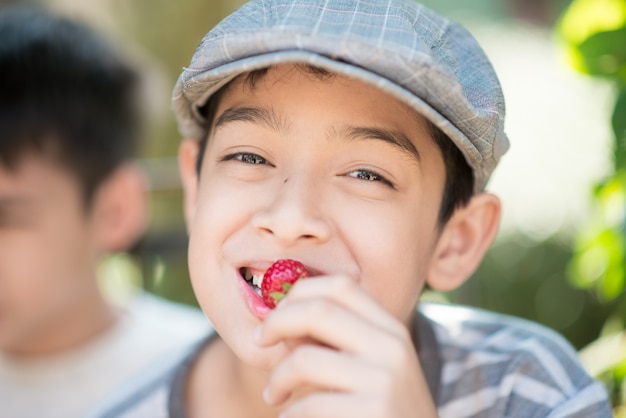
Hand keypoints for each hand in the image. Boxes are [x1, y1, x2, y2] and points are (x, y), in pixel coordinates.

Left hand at [255, 274, 438, 417]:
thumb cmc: (381, 412)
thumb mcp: (371, 368)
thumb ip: (335, 341)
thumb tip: (281, 320)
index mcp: (391, 330)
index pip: (340, 286)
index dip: (299, 293)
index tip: (277, 314)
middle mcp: (392, 348)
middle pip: (318, 310)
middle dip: (277, 322)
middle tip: (260, 341)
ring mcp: (385, 382)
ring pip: (304, 360)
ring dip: (277, 378)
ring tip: (274, 396)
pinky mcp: (374, 413)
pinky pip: (309, 405)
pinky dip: (289, 415)